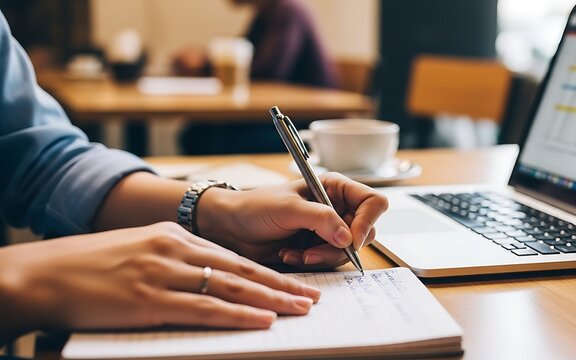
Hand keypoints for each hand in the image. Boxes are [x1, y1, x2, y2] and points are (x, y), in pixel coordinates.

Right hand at [0, 222, 320, 339]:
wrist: (46, 273)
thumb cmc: (89, 265)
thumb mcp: (139, 249)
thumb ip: (173, 257)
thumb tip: (204, 274)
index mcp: (175, 236)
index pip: (233, 256)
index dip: (267, 271)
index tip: (293, 282)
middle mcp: (176, 249)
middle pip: (242, 269)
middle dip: (282, 285)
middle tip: (313, 296)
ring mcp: (165, 273)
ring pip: (232, 287)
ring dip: (272, 300)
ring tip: (301, 309)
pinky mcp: (152, 299)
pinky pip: (206, 309)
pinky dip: (238, 315)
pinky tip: (262, 320)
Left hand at [197, 173, 388, 267]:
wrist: (233, 228)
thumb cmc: (256, 207)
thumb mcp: (289, 208)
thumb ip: (321, 219)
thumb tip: (349, 237)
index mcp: (335, 188)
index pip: (373, 201)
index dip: (368, 220)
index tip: (351, 239)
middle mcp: (337, 208)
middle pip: (366, 231)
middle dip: (341, 246)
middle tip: (315, 250)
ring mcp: (329, 230)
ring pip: (348, 251)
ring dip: (323, 257)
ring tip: (297, 253)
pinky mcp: (319, 248)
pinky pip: (330, 262)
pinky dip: (313, 263)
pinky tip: (291, 255)